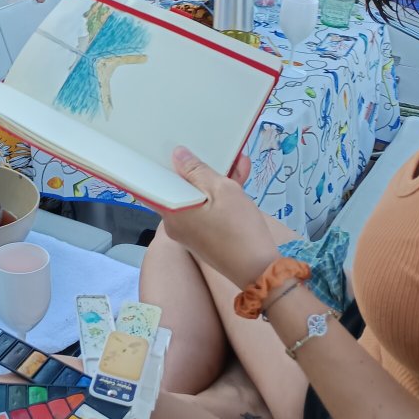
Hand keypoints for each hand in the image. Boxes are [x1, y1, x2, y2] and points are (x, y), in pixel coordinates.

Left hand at [159, 147, 279, 288]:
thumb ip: (197, 170)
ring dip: (217, 180)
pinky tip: (240, 177)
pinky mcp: (205, 237)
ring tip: (238, 161)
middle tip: (216, 151)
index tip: (174, 147)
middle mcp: (174, 224)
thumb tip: (177, 155)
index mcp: (171, 212)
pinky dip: (221, 197)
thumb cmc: (239, 230)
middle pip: (182, 188)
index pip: (157, 182)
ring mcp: (190, 232)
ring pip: (199, 198)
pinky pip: (207, 210)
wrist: (261, 271)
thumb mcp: (222, 190)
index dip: (166, 163)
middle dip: (202, 168)